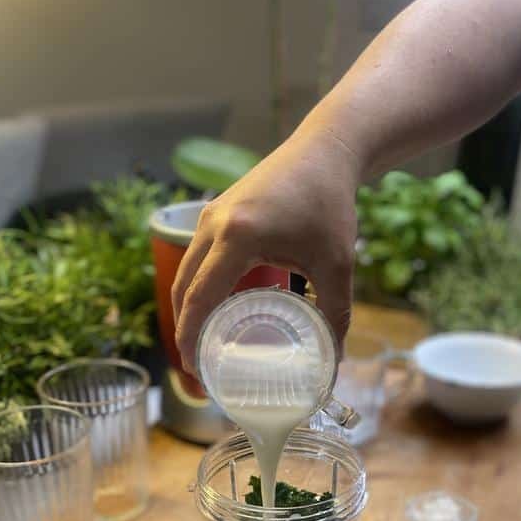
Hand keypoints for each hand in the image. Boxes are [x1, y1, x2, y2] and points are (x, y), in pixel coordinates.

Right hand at [172, 128, 360, 374]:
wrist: (324, 150)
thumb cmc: (330, 204)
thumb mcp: (337, 264)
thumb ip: (336, 313)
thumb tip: (334, 359)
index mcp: (237, 237)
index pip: (200, 297)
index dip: (191, 338)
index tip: (196, 369)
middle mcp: (213, 224)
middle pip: (183, 287)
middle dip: (184, 329)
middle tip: (199, 365)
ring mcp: (209, 215)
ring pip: (184, 272)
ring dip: (187, 308)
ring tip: (202, 341)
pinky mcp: (214, 211)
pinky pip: (195, 257)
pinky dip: (195, 286)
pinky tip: (211, 307)